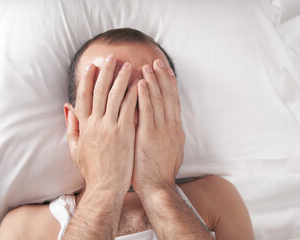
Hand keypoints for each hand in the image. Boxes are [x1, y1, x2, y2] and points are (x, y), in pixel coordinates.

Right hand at [66, 54, 137, 193]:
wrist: (105, 188)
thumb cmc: (92, 170)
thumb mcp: (75, 148)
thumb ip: (71, 126)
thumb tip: (68, 107)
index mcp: (83, 126)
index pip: (83, 95)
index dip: (87, 78)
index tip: (91, 65)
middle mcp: (95, 123)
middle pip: (99, 90)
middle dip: (105, 71)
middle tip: (111, 56)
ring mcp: (110, 127)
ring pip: (114, 95)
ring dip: (121, 78)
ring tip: (128, 65)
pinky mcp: (124, 133)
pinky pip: (129, 108)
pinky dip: (133, 94)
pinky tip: (139, 83)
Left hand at [132, 59, 184, 194]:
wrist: (157, 188)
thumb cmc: (158, 172)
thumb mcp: (170, 151)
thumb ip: (167, 135)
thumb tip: (165, 124)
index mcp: (175, 130)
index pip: (173, 102)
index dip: (169, 84)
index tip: (165, 70)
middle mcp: (171, 127)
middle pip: (168, 96)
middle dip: (162, 77)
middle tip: (157, 61)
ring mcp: (162, 131)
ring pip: (159, 100)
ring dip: (153, 81)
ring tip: (148, 66)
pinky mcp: (150, 136)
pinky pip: (147, 111)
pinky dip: (145, 95)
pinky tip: (140, 83)